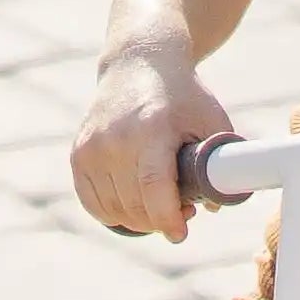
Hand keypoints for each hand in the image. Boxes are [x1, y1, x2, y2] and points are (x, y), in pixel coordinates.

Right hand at [74, 51, 231, 240]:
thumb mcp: (212, 120)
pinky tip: (134, 205)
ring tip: (161, 204)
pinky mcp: (78, 154)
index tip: (180, 234)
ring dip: (138, 220)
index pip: (152, 186)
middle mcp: (115, 138)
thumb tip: (214, 206)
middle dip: (159, 221)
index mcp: (152, 127)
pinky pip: (93, 203)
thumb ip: (220, 163)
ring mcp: (92, 147)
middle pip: (133, 204)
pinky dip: (114, 213)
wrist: (137, 65)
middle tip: (183, 212)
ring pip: (113, 209)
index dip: (166, 218)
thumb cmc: (183, 97)